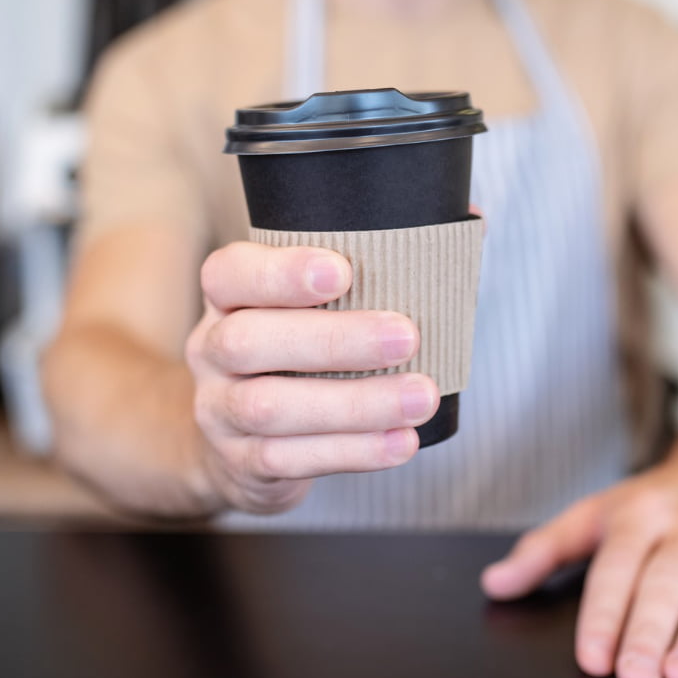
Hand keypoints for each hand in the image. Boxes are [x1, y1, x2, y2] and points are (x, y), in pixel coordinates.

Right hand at [185, 241, 437, 514]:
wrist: (237, 441)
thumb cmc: (298, 352)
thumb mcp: (310, 305)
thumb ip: (376, 262)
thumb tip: (466, 215)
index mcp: (227, 297)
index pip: (230, 272)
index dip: (280, 272)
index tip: (343, 271)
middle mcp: (211, 350)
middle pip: (250, 341)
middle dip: (334, 339)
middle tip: (407, 337)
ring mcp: (219, 410)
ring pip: (272, 407)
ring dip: (355, 403)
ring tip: (420, 396)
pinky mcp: (243, 463)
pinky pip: (290, 459)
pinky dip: (352, 451)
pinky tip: (400, 442)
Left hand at [480, 438, 677, 677]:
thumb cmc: (658, 502)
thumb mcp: (595, 514)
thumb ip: (544, 550)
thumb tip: (495, 585)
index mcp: (639, 514)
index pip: (617, 566)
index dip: (604, 613)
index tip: (593, 657)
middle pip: (667, 580)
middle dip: (650, 631)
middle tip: (637, 677)